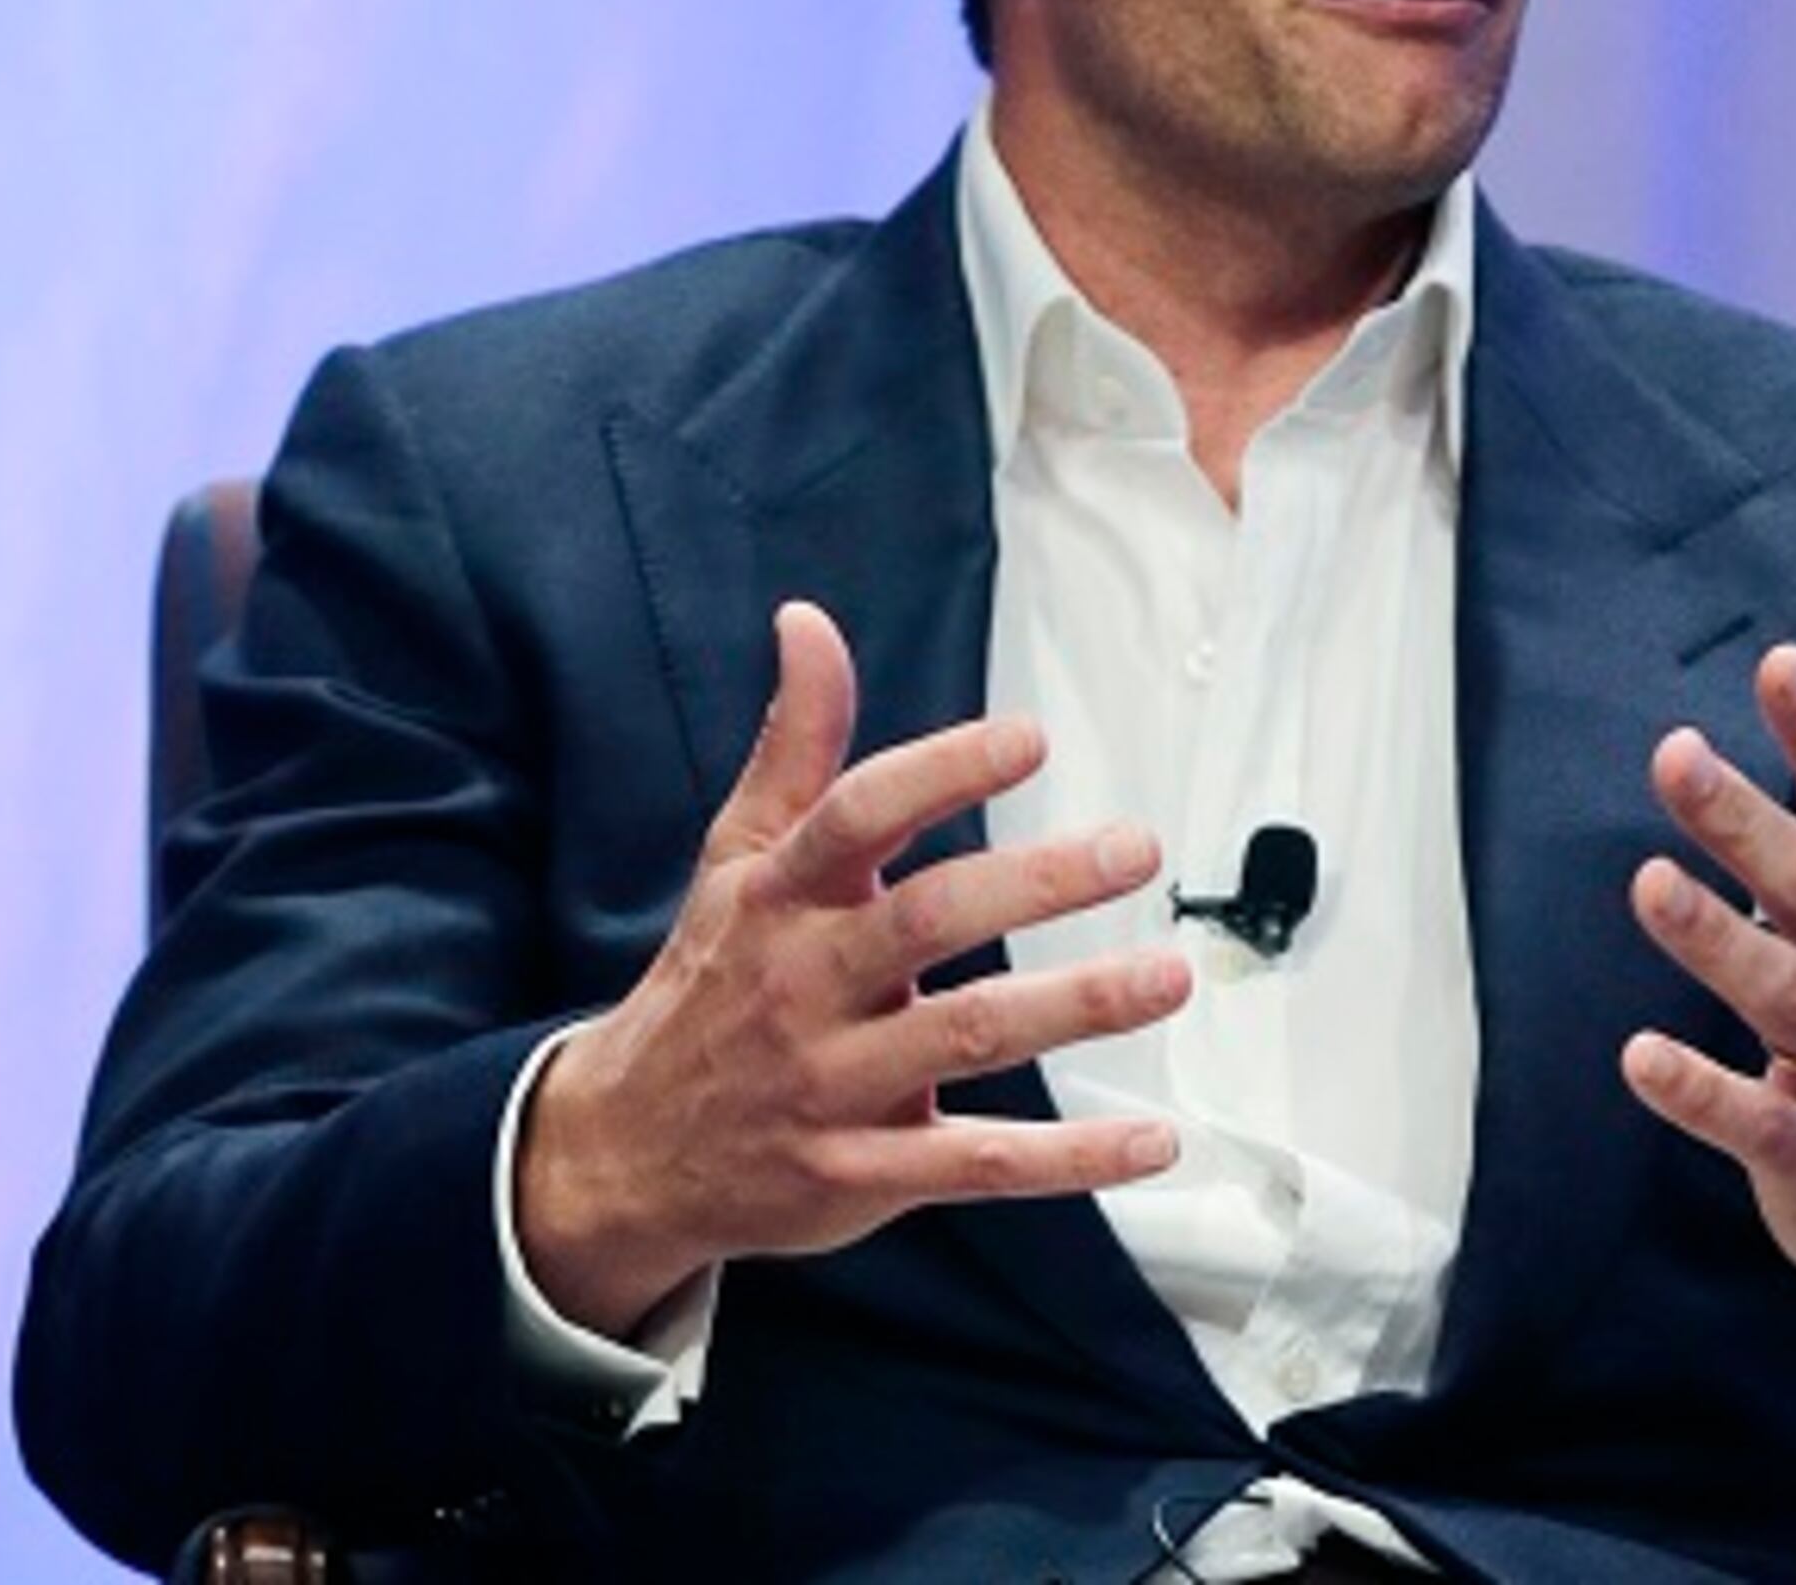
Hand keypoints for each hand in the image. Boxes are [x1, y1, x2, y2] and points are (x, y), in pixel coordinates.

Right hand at [518, 601, 1189, 1337]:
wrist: (626, 1152)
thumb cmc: (714, 981)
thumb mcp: (737, 859)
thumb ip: (796, 744)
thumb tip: (809, 623)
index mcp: (780, 897)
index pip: (858, 818)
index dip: (942, 773)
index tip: (1029, 739)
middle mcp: (804, 985)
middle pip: (927, 921)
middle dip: (1036, 883)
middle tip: (1133, 849)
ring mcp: (833, 1085)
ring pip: (968, 1036)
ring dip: (1078, 1006)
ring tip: (1169, 976)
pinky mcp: (862, 1173)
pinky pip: (978, 1165)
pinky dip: (1071, 1159)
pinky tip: (1153, 1141)